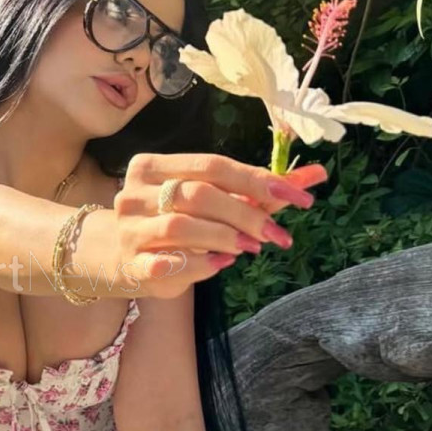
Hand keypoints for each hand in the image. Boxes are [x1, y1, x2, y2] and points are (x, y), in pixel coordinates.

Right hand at [112, 154, 329, 298]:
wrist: (118, 256)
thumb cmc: (174, 222)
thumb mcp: (211, 201)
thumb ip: (257, 190)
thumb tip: (313, 176)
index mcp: (154, 167)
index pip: (212, 165)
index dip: (258, 180)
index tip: (299, 196)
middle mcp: (135, 194)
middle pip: (198, 194)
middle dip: (245, 214)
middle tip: (277, 233)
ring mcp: (130, 230)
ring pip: (181, 226)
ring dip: (225, 237)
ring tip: (252, 247)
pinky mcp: (131, 265)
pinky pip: (167, 263)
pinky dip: (199, 264)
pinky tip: (221, 263)